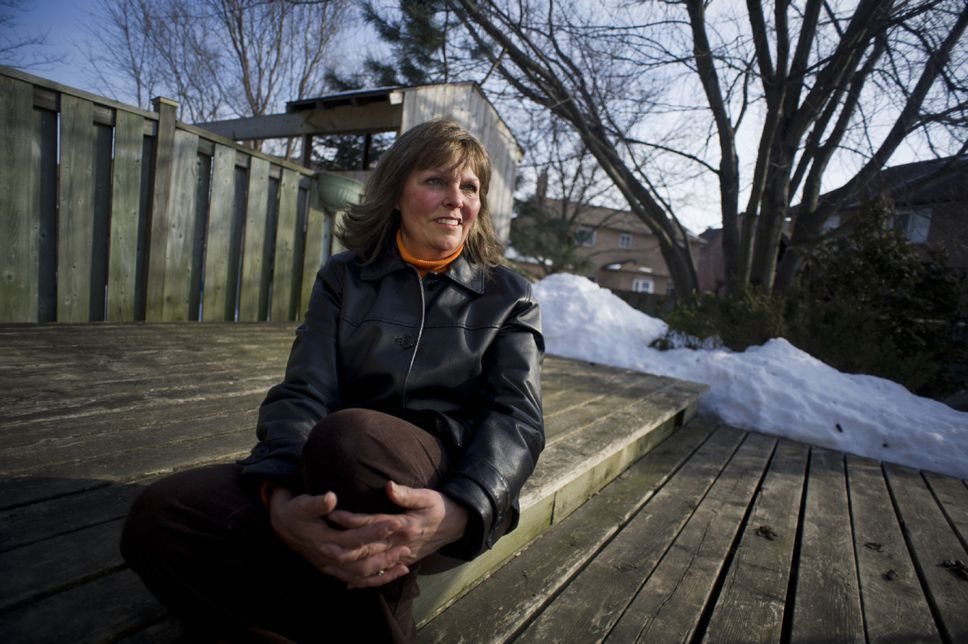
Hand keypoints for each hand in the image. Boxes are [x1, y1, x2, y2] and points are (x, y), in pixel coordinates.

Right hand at [267, 486, 410, 585]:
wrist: (282, 525)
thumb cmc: (295, 511)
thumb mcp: (302, 504)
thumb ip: (317, 503)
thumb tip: (331, 497)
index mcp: (325, 540)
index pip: (355, 539)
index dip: (375, 532)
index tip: (395, 523)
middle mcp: (330, 558)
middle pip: (361, 563)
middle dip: (385, 556)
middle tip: (406, 546)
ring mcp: (331, 567)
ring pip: (360, 577)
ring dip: (383, 572)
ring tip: (405, 565)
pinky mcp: (333, 569)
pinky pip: (356, 581)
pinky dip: (374, 581)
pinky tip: (390, 575)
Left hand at [322, 482, 468, 587]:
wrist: (459, 525)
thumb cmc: (441, 507)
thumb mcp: (428, 496)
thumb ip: (407, 494)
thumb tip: (388, 486)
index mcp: (403, 526)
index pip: (372, 523)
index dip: (352, 520)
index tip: (332, 515)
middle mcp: (400, 544)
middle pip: (367, 550)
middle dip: (344, 549)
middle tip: (321, 546)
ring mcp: (401, 556)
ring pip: (371, 567)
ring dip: (349, 567)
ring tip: (327, 565)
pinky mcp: (403, 561)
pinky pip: (381, 574)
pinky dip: (365, 580)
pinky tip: (349, 583)